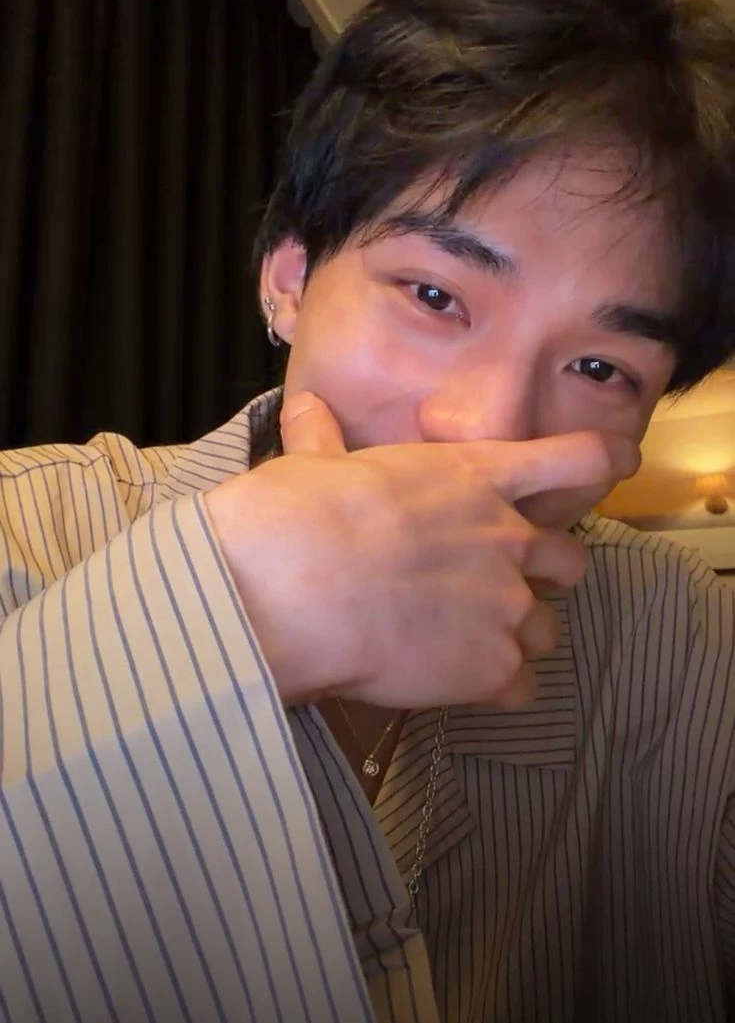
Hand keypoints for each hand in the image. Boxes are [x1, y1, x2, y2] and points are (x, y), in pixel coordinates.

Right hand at [205, 393, 638, 708]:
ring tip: (464, 645)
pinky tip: (454, 685)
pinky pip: (523, 688)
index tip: (618, 460)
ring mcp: (508, 605)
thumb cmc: (305, 514)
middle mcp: (508, 538)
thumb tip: (304, 406)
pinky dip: (497, 689)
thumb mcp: (316, 464)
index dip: (603, 459)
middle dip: (545, 575)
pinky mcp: (493, 667)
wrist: (299, 587)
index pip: (574, 459)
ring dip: (517, 637)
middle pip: (570, 561)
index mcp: (476, 478)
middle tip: (499, 584)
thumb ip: (324, 439)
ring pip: (547, 630)